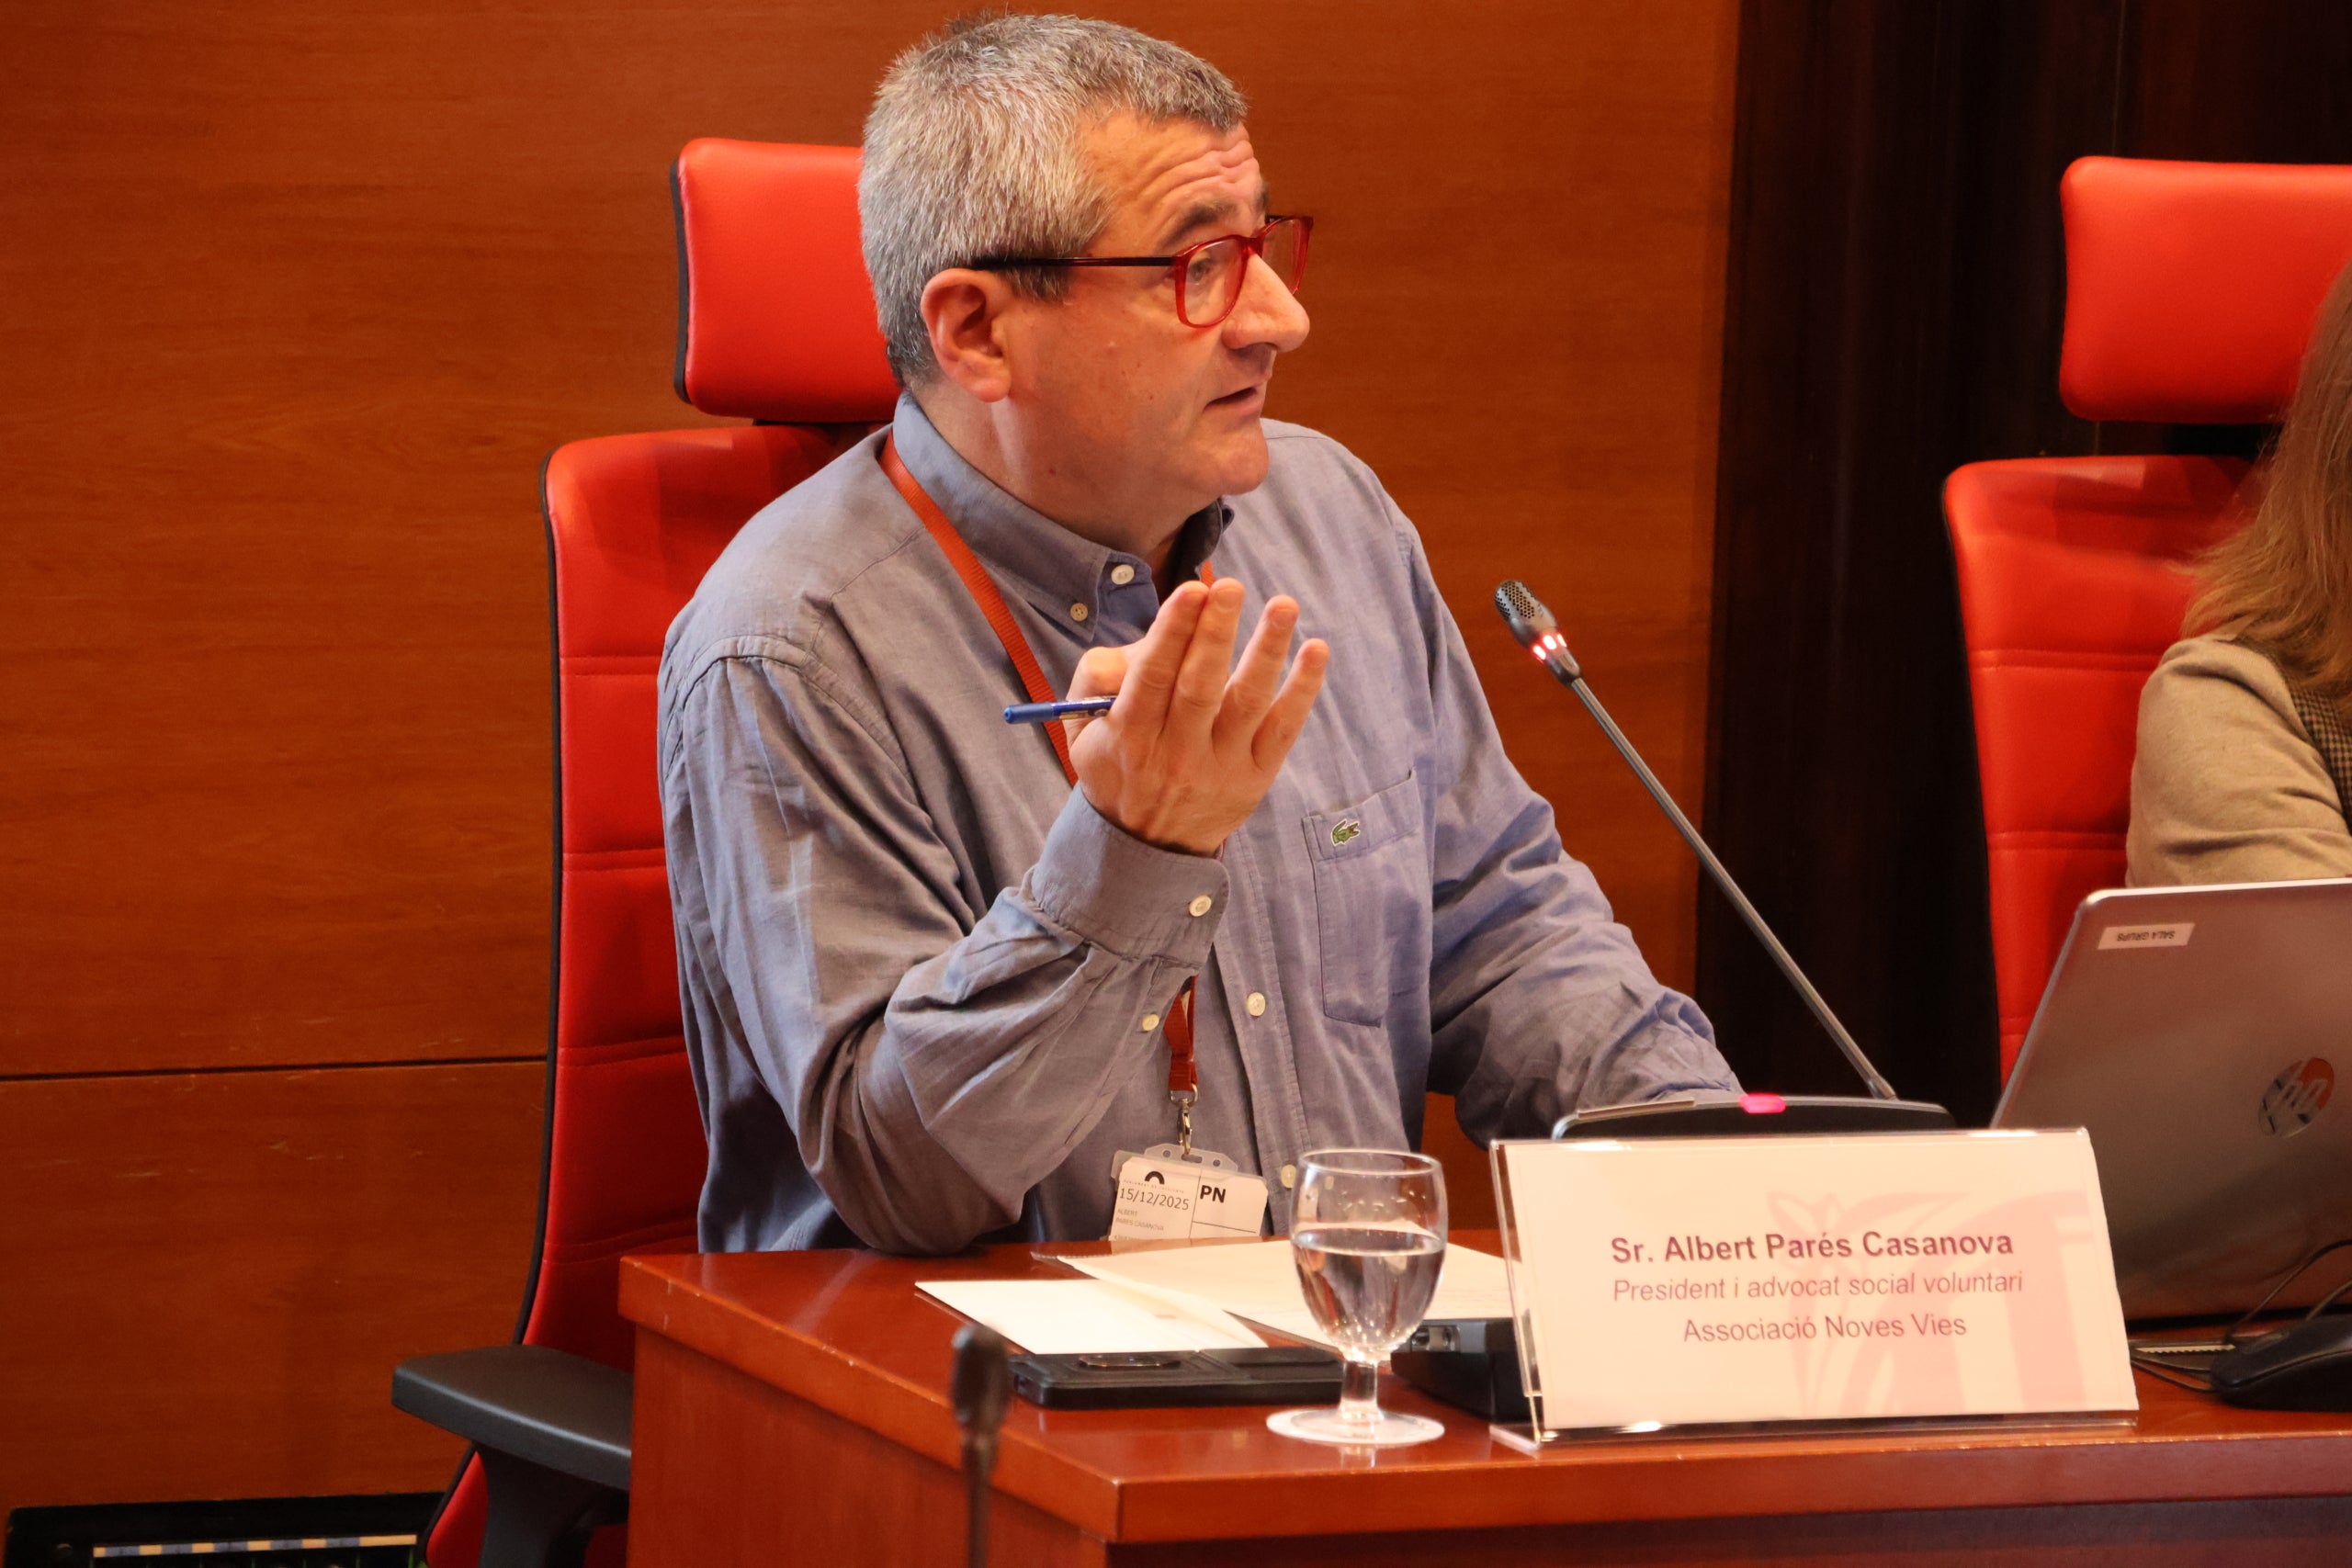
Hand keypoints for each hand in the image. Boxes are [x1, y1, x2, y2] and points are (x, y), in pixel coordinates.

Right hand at [1063, 577, 1328, 854]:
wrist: (1145, 846)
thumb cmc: (1117, 766)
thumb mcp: (1083, 729)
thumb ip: (1098, 677)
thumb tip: (1150, 636)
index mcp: (1129, 734)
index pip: (1153, 676)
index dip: (1173, 631)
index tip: (1193, 589)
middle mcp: (1174, 753)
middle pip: (1199, 686)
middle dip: (1216, 633)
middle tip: (1231, 587)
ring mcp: (1219, 767)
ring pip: (1246, 702)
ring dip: (1266, 651)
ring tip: (1283, 606)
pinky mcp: (1254, 777)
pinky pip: (1282, 729)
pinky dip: (1302, 690)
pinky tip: (1315, 650)